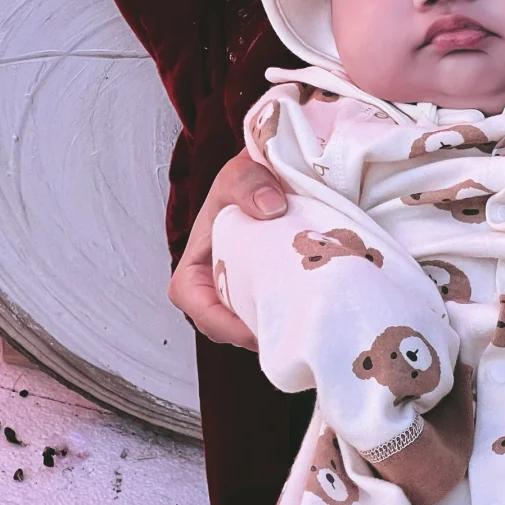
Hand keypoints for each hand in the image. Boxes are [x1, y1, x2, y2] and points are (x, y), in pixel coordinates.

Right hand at [168, 149, 286, 349]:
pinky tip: (313, 308)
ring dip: (272, 326)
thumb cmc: (249, 178)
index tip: (249, 326)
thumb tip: (271, 208)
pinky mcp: (269, 292)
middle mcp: (216, 281)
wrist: (278, 175)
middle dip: (249, 332)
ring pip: (249, 323)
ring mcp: (243, 290)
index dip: (215, 318)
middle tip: (288, 332)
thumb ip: (248, 183)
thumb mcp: (240, 173)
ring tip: (304, 321)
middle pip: (222, 323)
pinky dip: (290, 314)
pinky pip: (274, 314)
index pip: (191, 298)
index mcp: (197, 260)